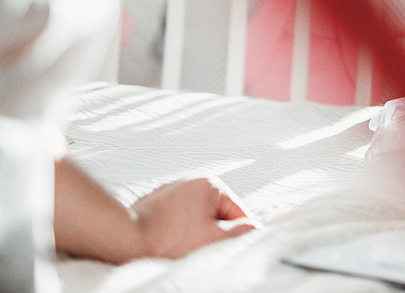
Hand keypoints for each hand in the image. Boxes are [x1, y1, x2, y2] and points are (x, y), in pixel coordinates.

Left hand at [131, 177, 258, 258]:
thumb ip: (240, 232)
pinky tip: (167, 241)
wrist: (125, 240)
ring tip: (179, 246)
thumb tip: (254, 228)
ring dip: (193, 231)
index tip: (224, 246)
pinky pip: (175, 218)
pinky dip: (175, 230)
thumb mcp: (212, 239)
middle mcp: (190, 182)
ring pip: (195, 216)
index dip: (234, 232)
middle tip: (198, 247)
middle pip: (215, 213)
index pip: (237, 211)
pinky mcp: (153, 203)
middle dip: (210, 231)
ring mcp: (170, 191)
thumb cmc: (167, 239)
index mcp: (210, 184)